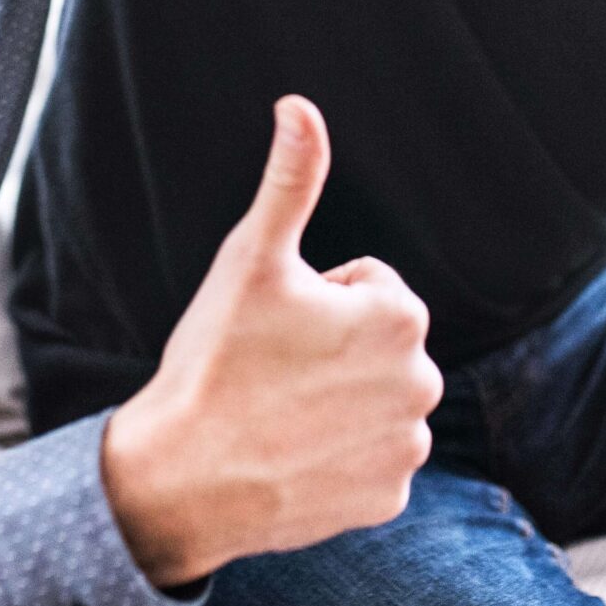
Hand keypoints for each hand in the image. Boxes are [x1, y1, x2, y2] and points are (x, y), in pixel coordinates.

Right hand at [101, 96, 442, 585]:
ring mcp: (407, 447)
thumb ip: (291, 179)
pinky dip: (339, 456)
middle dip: (333, 350)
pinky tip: (294, 454)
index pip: (366, 286)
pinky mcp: (388, 498)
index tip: (275, 326)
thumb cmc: (215, 360)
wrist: (181, 479)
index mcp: (400, 317)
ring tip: (279, 412)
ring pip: (374, 401)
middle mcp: (424, 383)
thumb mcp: (251, 257)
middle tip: (272, 369)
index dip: (314, 298)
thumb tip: (300, 107)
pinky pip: (370, 459)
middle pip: (376, 345)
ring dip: (339, 401)